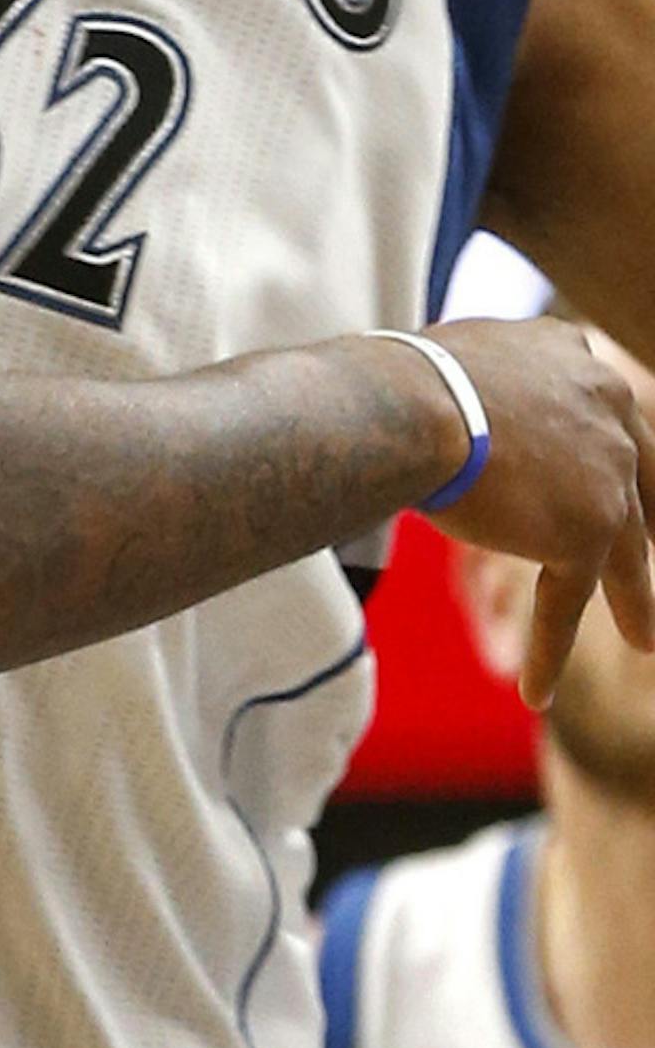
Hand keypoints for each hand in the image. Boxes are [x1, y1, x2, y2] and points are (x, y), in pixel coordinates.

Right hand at [428, 311, 654, 707]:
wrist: (415, 402)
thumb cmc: (416, 375)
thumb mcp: (475, 357)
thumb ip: (502, 383)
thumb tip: (476, 404)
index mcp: (579, 359)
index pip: (611, 415)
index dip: (622, 454)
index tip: (627, 478)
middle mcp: (608, 412)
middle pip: (638, 482)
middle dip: (651, 523)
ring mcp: (603, 478)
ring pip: (622, 553)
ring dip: (633, 601)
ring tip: (645, 638)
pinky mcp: (582, 536)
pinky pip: (566, 602)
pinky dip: (551, 648)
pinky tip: (537, 690)